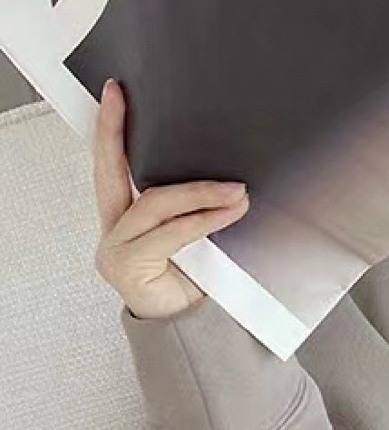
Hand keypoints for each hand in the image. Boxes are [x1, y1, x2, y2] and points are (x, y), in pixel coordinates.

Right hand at [92, 77, 249, 320]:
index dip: (111, 130)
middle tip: (128, 99)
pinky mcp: (128, 268)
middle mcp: (113, 233)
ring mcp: (116, 251)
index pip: (112, 167)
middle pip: (116, 175)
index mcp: (123, 222)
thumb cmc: (196, 288)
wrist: (198, 336)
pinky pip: (172, 233)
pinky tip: (227, 212)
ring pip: (155, 205)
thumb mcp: (196, 240)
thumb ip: (194, 212)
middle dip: (121, 134)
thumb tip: (228, 179)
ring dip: (200, 194)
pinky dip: (203, 220)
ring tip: (236, 191)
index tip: (115, 93)